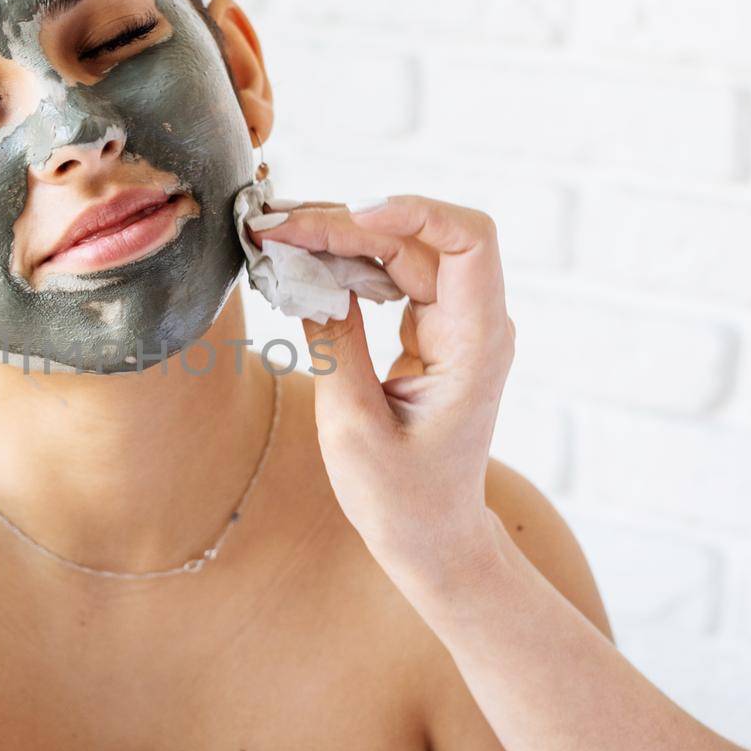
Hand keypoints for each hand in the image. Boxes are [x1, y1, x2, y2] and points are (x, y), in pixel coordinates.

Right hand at [254, 193, 514, 580]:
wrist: (431, 538)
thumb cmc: (400, 498)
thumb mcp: (352, 424)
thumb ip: (333, 341)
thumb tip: (304, 272)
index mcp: (475, 343)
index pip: (467, 240)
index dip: (412, 211)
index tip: (346, 217)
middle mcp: (474, 323)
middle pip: (418, 239)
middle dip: (348, 223)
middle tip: (275, 228)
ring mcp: (453, 325)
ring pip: (400, 252)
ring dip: (339, 239)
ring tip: (278, 238)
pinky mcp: (430, 333)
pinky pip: (390, 278)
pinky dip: (345, 266)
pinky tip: (302, 265)